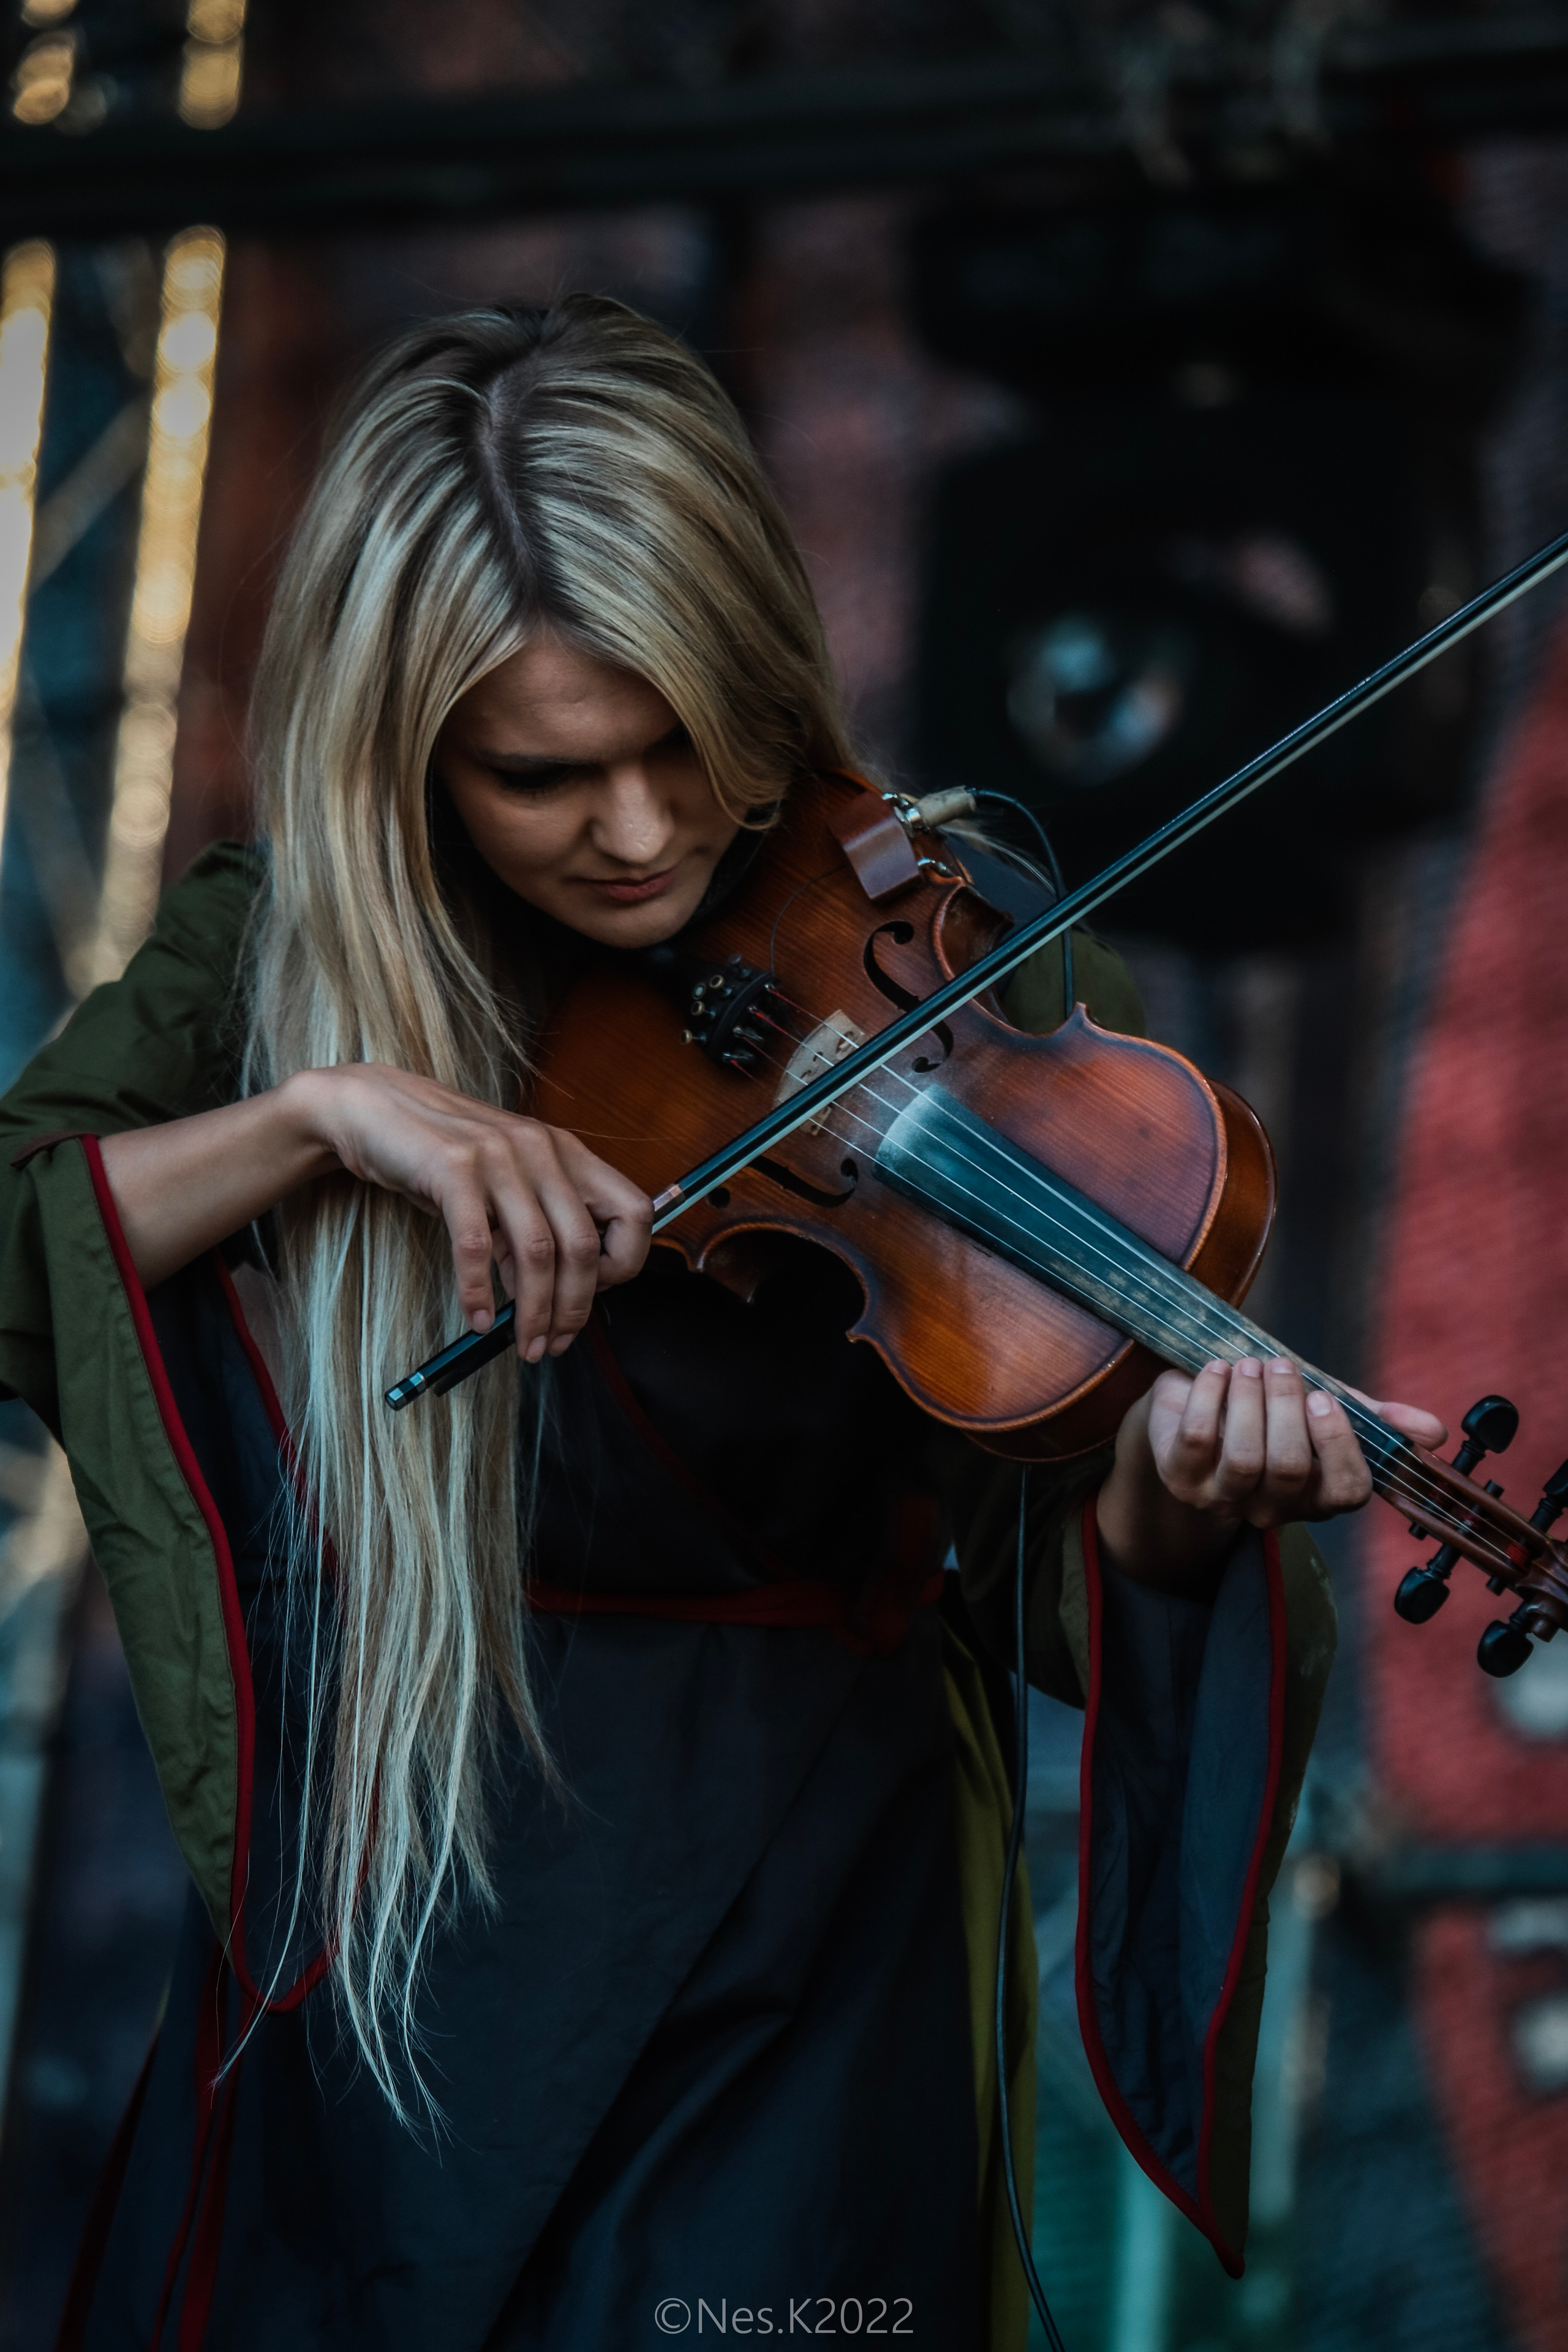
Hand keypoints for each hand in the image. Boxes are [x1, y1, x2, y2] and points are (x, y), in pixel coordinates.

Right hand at [295, 1065, 652, 1361]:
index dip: (624, 1262)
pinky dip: (478, 1292)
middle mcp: (542, 1150)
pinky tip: (478, 1318)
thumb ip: (534, 1228)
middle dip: (574, 1308)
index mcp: (567, 1152)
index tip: (594, 1293)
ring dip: (534, 1311)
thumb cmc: (445, 1155)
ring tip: (525, 1344)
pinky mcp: (453, 1169)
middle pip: (583, 1245)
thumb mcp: (506, 1184)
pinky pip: (475, 1246)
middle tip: (555, 1343)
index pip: (634, 1212)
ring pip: (537, 1251)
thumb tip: (551, 1296)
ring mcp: (499, 1157)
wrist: (377, 1111)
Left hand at [1095, 1356, 1446, 1593]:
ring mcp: (1222, 1498)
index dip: (1338, 1443)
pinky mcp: (1180, 1476)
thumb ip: (1375, 1419)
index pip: (1345, 1492)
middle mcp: (1271, 1509)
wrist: (1189, 1405)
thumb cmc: (1267, 1410)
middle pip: (1290, 1469)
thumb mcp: (1322, 1409)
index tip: (1323, 1396)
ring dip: (1250, 1401)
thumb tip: (1435, 1432)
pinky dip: (1209, 1395)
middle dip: (1287, 1407)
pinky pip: (1199, 1438)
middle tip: (1281, 1365)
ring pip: (1246, 1459)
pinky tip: (1215, 1370)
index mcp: (1316, 1496)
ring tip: (1249, 1365)